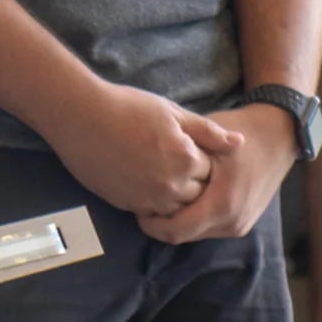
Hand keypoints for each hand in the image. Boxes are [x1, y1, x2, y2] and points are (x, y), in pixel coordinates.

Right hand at [41, 82, 243, 215]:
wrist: (82, 119)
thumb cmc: (128, 108)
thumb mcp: (174, 113)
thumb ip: (208, 132)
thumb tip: (240, 144)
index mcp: (186, 159)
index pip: (211, 173)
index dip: (204, 161)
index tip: (191, 150)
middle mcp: (170, 184)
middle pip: (196, 195)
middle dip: (192, 183)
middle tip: (174, 164)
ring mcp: (147, 197)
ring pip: (175, 208)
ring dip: (173, 196)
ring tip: (161, 175)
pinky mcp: (126, 204)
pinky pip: (151, 213)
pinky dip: (153, 203)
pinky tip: (144, 182)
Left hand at [137, 104, 298, 244]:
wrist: (281, 133)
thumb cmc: (241, 130)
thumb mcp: (207, 139)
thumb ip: (180, 161)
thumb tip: (145, 176)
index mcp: (222, 204)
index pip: (174, 231)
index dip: (150, 223)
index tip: (138, 206)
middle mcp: (233, 221)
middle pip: (182, 235)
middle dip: (161, 222)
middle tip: (145, 203)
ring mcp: (240, 224)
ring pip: (194, 233)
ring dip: (177, 220)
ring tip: (163, 198)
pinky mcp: (243, 223)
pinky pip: (208, 227)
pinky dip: (193, 217)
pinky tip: (184, 199)